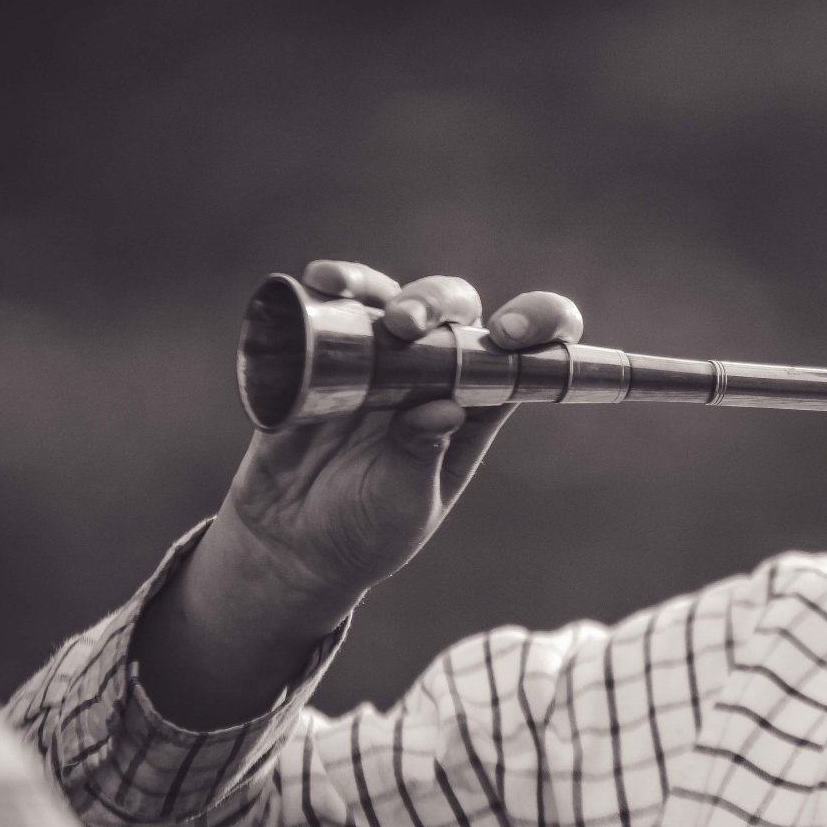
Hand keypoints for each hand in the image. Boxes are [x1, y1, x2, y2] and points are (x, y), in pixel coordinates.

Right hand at [212, 259, 584, 618]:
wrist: (289, 544)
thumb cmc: (367, 530)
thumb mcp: (404, 504)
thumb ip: (422, 458)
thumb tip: (447, 408)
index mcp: (478, 406)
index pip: (525, 356)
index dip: (537, 330)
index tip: (513, 335)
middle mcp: (437, 371)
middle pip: (459, 313)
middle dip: (442, 304)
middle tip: (410, 325)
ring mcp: (384, 356)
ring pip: (402, 297)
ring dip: (395, 293)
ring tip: (384, 316)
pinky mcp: (329, 350)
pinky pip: (340, 305)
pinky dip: (339, 285)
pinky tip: (325, 282)